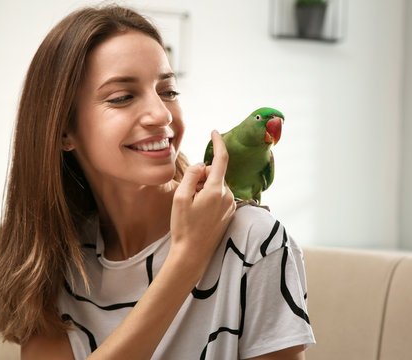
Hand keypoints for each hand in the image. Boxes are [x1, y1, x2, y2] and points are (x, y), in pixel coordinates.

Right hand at [169, 130, 235, 275]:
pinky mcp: (230, 213)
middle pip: (215, 173)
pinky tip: (200, 213)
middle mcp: (228, 196)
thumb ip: (192, 176)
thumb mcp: (181, 198)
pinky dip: (209, 197)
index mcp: (216, 190)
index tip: (214, 132)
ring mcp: (230, 205)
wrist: (192, 254)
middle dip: (202, 176)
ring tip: (193, 207)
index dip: (218, 143)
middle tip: (188, 193)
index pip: (221, 159)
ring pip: (217, 185)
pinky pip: (220, 196)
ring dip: (204, 189)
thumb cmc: (183, 227)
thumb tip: (202, 165)